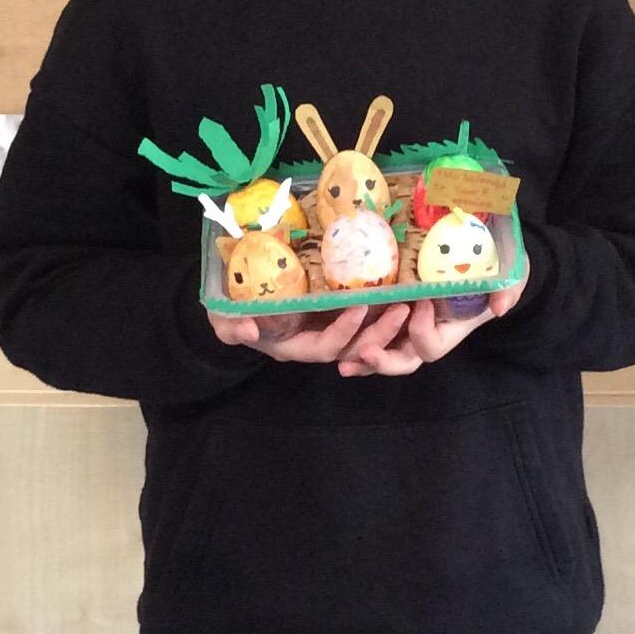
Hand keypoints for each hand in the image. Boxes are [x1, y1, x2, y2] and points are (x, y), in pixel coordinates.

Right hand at [208, 302, 411, 365]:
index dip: (344, 331)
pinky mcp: (335, 311)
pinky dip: (382, 306)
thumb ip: (231, 327)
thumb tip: (248, 329)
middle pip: (355, 345)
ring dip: (388, 321)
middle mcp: (317, 340)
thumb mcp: (223, 319)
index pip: (326, 346)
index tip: (359, 306)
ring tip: (411, 299)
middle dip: (380, 331)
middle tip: (403, 307)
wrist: (236, 299)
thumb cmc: (231, 310)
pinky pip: (364, 315)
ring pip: (365, 334)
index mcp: (296, 346)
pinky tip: (401, 287)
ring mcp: (328, 326)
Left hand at [336, 254, 531, 377]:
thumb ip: (508, 289)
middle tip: (367, 352)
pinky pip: (371, 333)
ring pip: (384, 354)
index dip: (422, 331)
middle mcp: (427, 333)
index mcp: (451, 328)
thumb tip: (499, 307)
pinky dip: (354, 340)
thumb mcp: (510, 274)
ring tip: (343, 364)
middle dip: (385, 361)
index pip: (432, 345)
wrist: (481, 255)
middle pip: (405, 361)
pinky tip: (335, 342)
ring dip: (363, 360)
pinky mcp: (390, 311)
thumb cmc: (494, 266)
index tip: (420, 303)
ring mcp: (407, 325)